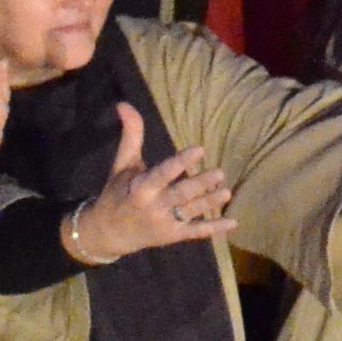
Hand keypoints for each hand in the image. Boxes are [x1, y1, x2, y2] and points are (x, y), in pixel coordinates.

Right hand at [65, 113, 238, 264]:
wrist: (108, 233)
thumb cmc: (117, 192)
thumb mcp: (122, 164)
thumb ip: (131, 135)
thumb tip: (124, 104)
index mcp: (141, 188)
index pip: (163, 174)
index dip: (181, 162)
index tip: (199, 149)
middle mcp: (154, 207)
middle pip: (181, 195)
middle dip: (200, 185)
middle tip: (220, 172)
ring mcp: (165, 223)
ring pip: (191, 212)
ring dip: (210, 203)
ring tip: (227, 192)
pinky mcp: (173, 235)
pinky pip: (195, 232)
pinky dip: (214, 229)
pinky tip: (233, 223)